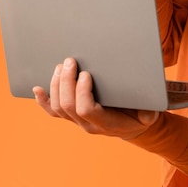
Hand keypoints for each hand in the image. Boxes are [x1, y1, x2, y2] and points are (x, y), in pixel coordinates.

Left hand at [33, 58, 158, 139]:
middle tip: (70, 61)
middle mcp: (88, 124)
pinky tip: (37, 89)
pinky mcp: (72, 115)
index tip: (86, 74)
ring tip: (60, 67)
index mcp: (105, 123)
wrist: (133, 125)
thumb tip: (147, 113)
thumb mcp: (150, 113)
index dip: (82, 92)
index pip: (85, 109)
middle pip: (67, 105)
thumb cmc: (140, 113)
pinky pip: (53, 111)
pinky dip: (43, 100)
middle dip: (66, 81)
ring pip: (58, 107)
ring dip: (56, 85)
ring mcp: (78, 121)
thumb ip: (149, 113)